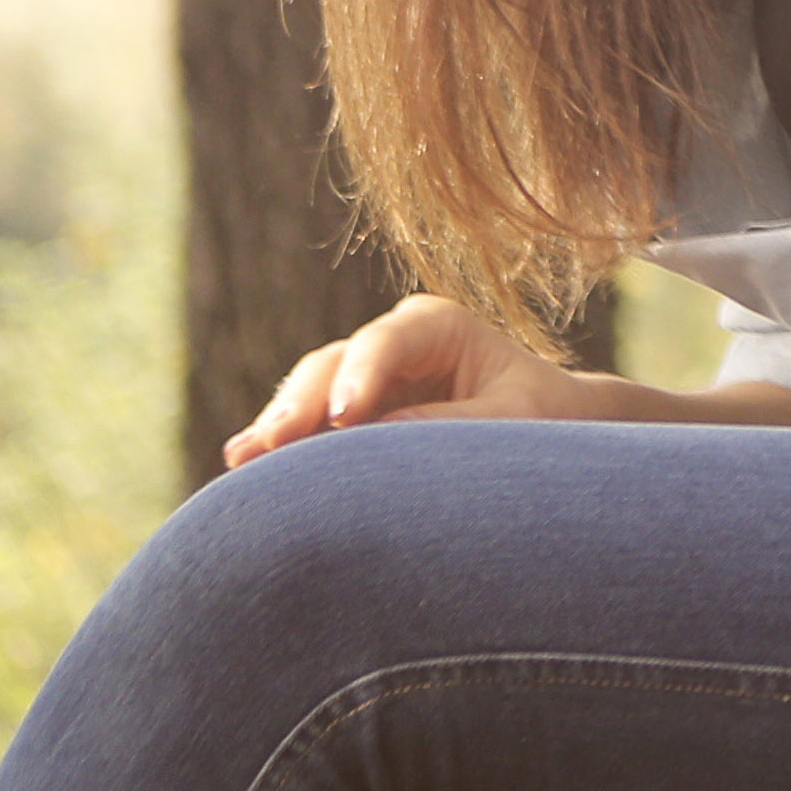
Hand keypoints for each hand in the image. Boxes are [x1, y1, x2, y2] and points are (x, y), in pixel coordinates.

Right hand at [225, 295, 591, 464]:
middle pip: (332, 365)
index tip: (341, 418)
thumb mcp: (511, 420)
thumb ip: (450, 424)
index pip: (386, 341)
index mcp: (438, 325)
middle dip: (299, 404)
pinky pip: (306, 426)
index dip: (359, 376)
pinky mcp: (348, 414)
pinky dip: (280, 445)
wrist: (547, 426)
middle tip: (268, 446)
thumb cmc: (539, 415)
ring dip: (277, 426)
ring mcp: (363, 376)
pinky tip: (243, 465)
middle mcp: (392, 343)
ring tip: (243, 460)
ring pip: (308, 393)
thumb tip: (374, 438)